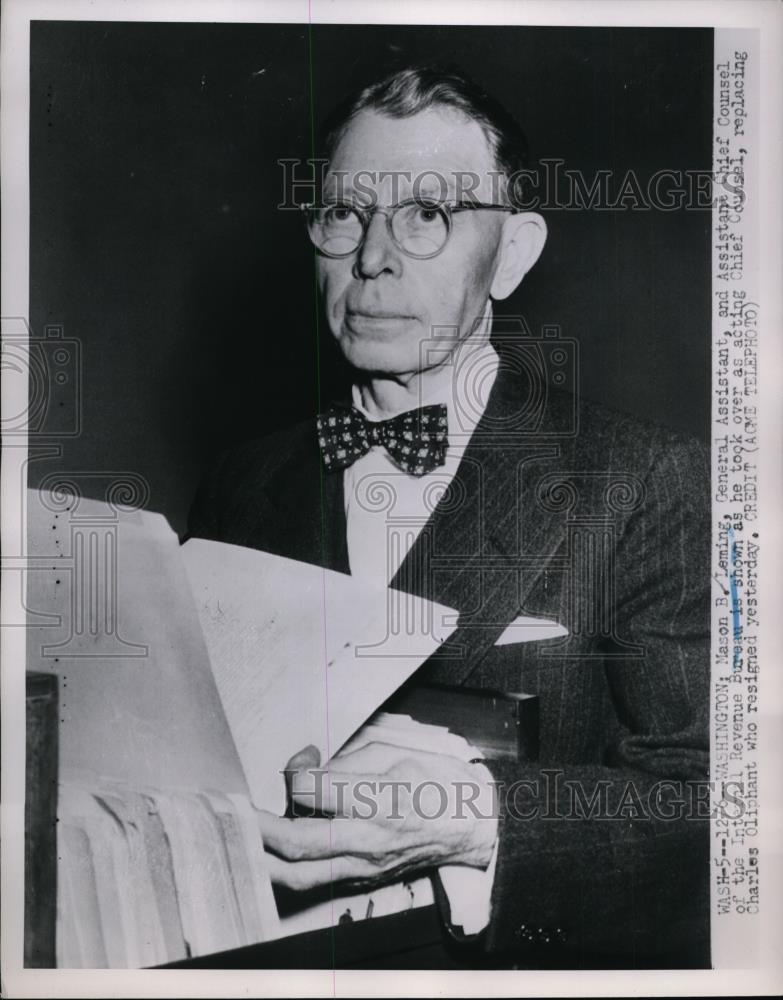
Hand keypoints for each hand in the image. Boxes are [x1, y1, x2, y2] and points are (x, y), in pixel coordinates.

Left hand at [257, 742, 497, 891]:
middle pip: (297, 845)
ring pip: (300, 874)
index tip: (301, 759)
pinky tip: (277, 849)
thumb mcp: (396, 752)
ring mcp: (364, 865)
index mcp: (378, 800)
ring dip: (265, 857)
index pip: (315, 792)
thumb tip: (310, 770)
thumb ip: (347, 762)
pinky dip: (290, 866)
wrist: (474, 825)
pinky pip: (316, 880)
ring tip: (247, 836)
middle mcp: (368, 838)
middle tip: (239, 811)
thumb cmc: (439, 783)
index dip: (295, 773)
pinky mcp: (363, 877)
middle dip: (259, 829)